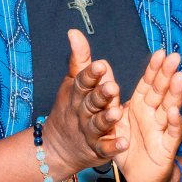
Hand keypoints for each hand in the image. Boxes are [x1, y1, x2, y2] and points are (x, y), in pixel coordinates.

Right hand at [41, 30, 126, 176]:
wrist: (58, 146)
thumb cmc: (71, 107)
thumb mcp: (73, 82)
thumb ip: (80, 59)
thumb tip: (74, 32)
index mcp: (77, 94)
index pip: (83, 82)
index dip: (91, 74)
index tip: (101, 65)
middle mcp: (82, 112)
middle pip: (90, 102)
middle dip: (100, 95)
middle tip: (113, 86)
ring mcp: (89, 132)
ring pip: (97, 124)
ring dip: (107, 119)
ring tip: (117, 113)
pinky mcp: (97, 149)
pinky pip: (105, 148)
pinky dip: (113, 147)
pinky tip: (124, 143)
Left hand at [113, 49, 181, 181]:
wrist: (137, 175)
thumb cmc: (128, 143)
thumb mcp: (115, 117)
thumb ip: (109, 94)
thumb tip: (101, 67)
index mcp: (142, 105)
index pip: (149, 83)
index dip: (154, 69)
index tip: (159, 53)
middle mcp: (154, 114)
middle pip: (162, 91)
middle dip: (168, 74)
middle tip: (174, 57)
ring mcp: (162, 129)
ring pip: (170, 108)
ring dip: (175, 93)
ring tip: (179, 77)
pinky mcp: (166, 147)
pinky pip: (171, 134)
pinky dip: (174, 123)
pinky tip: (174, 112)